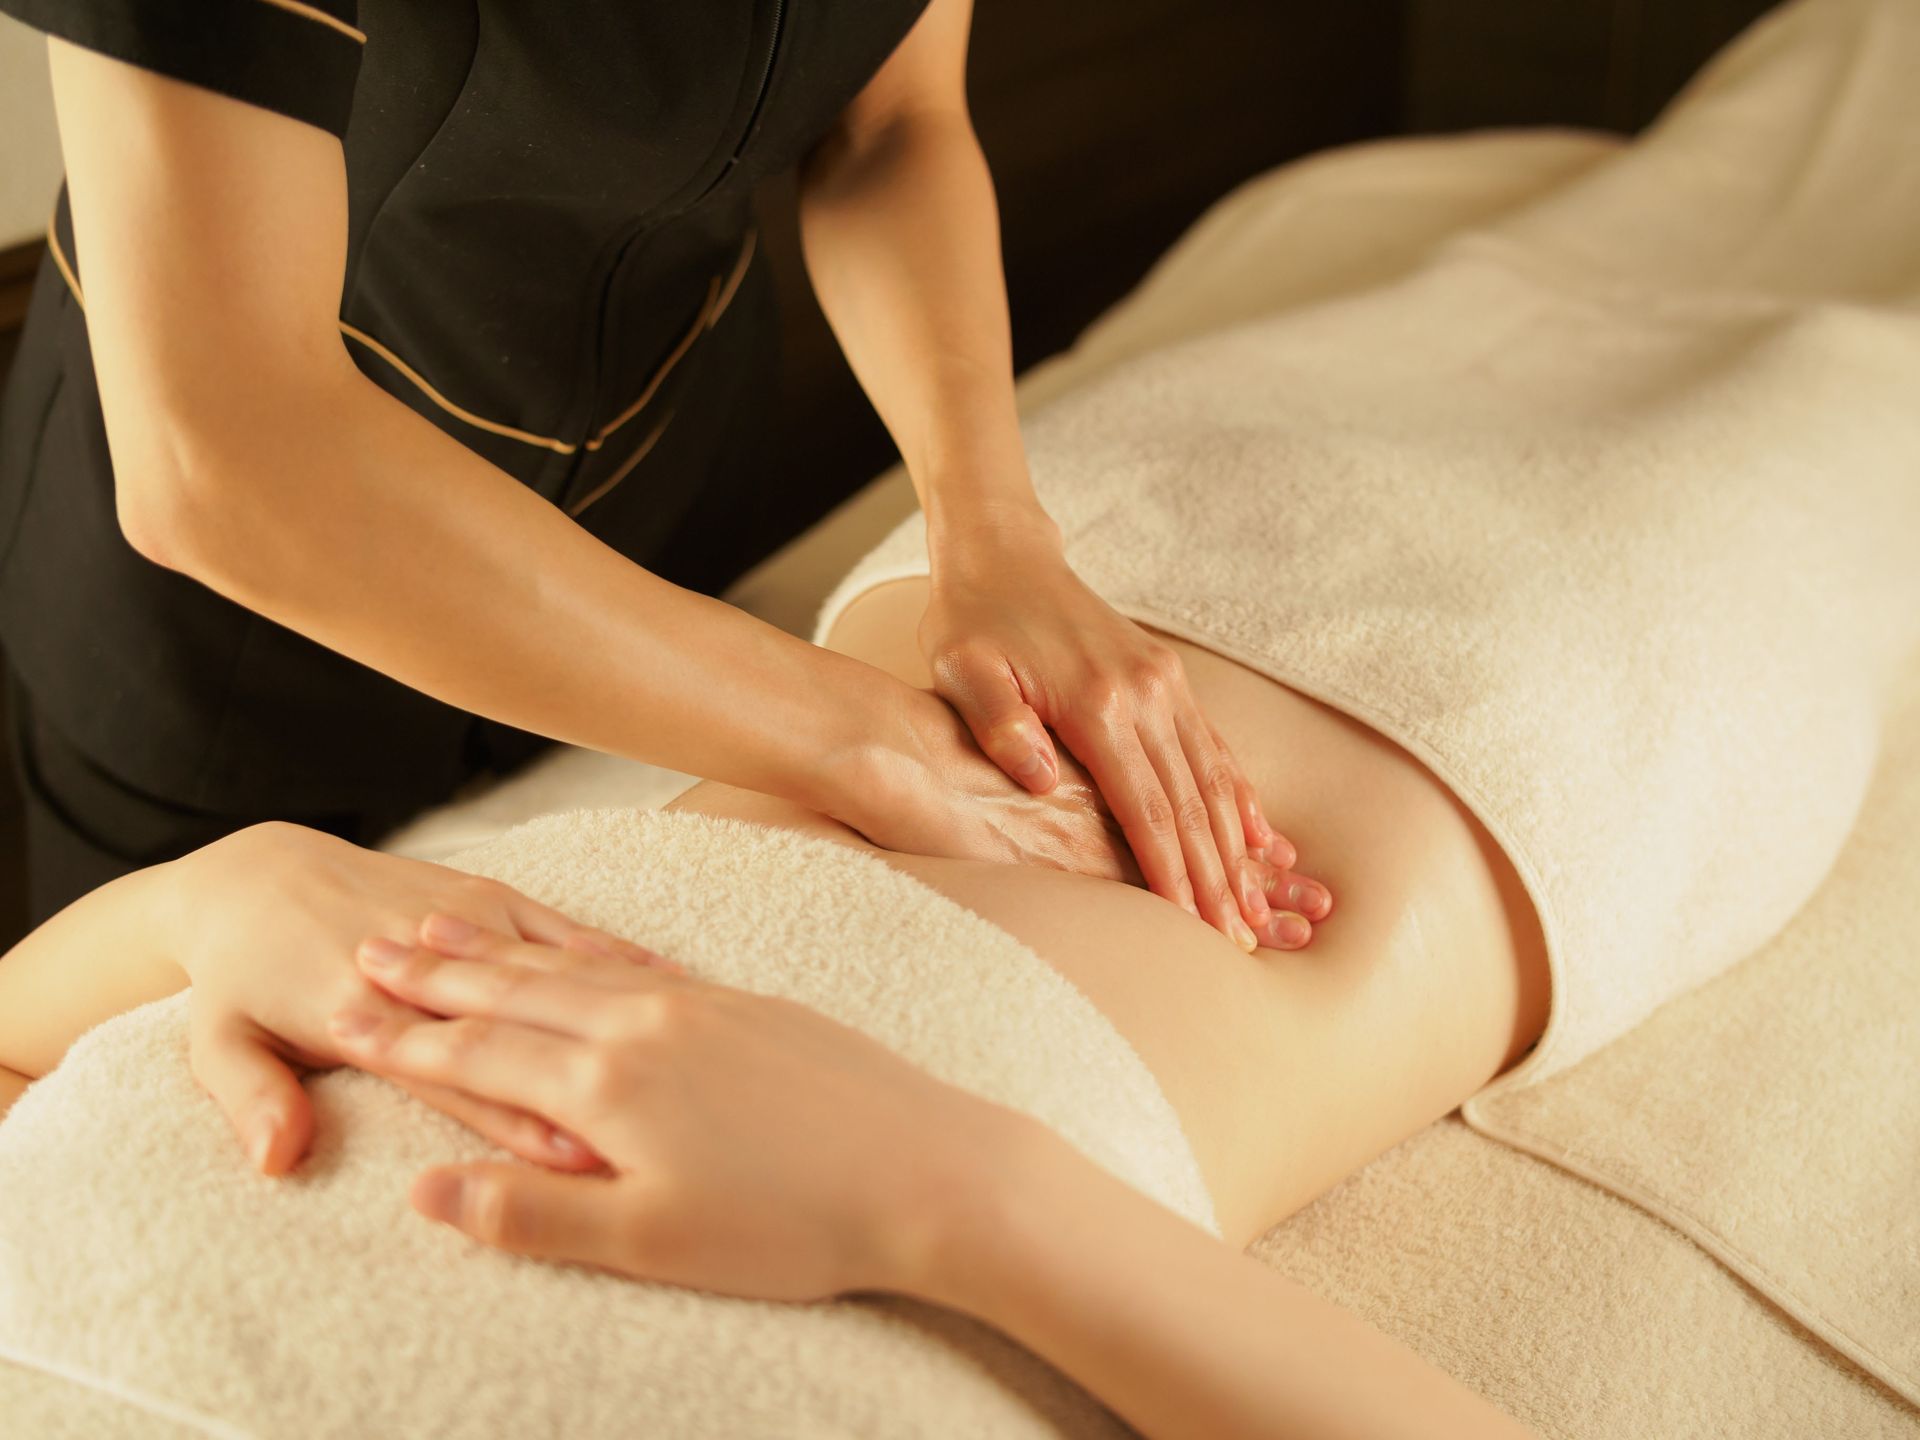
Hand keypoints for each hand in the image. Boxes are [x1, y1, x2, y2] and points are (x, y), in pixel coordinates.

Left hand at [166, 823, 662, 1175]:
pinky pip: (563, 928)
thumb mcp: (218, 1043)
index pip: (452, 1076)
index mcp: (360, 1001)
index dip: (515, 1122)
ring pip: (554, 971)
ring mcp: (463, 911)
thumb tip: (278, 1160)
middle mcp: (424, 954)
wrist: (258, 876)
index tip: (573, 1160)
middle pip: (518, 1030)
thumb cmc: (240, 982)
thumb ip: (253, 1101)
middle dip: (585, 1076)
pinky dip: (617, 958)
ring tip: (690, 1053)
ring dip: (620, 1013)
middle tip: (655, 1119)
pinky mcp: (489, 890)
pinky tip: (675, 985)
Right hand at [328, 920, 1021, 1300]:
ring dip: (504, 949)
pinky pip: (641, 964)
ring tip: (451, 923)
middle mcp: (647, 1025)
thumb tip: (428, 1188)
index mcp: (609, 1084)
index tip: (342, 1010)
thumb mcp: (648, 1241)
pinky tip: (579, 949)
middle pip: (517, 991)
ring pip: (575, 967)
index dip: (404, 1036)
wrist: (928, 1167)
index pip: (478, 1052)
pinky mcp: (749, 1003)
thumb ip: (533, 1211)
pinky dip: (585, 952)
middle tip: (373, 943)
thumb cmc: (790, 1223)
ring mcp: (702, 1005)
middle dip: (438, 972)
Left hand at [920, 521, 1302, 949]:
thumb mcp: (963, 669)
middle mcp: (1145, 694)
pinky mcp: (1168, 678)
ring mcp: (1165, 683)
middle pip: (1190, 804)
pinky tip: (1262, 839)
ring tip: (1258, 906)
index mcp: (1097, 703)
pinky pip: (1214, 748)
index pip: (1144, 809)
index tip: (1194, 928)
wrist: (1004, 555)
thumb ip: (999, 724)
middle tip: (1241, 939)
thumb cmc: (972, 621)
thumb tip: (1038, 779)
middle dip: (1218, 878)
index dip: (1171, 874)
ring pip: (1212, 779)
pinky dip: (1239, 797)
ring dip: (1238, 847)